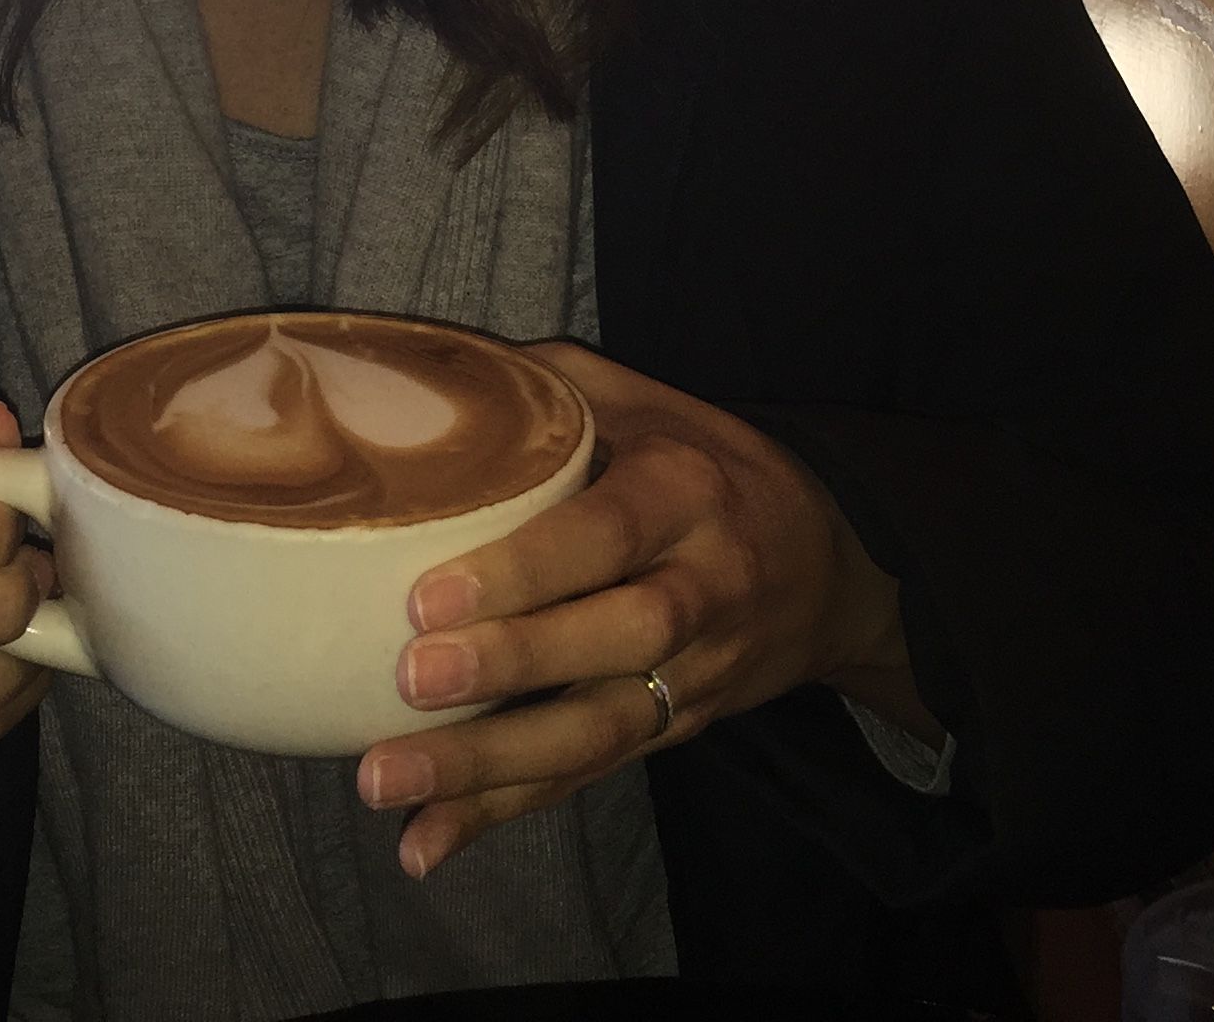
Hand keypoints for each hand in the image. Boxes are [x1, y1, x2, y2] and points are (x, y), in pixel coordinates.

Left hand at [355, 342, 924, 877]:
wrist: (829, 566)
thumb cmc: (706, 464)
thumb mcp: (650, 403)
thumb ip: (551, 386)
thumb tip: (425, 369)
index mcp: (687, 490)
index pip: (609, 533)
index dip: (525, 570)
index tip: (429, 596)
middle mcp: (701, 587)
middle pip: (616, 638)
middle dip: (512, 666)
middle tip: (409, 682)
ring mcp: (693, 673)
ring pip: (600, 728)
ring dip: (490, 768)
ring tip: (385, 780)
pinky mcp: (674, 732)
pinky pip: (589, 777)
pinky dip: (505, 815)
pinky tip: (426, 843)